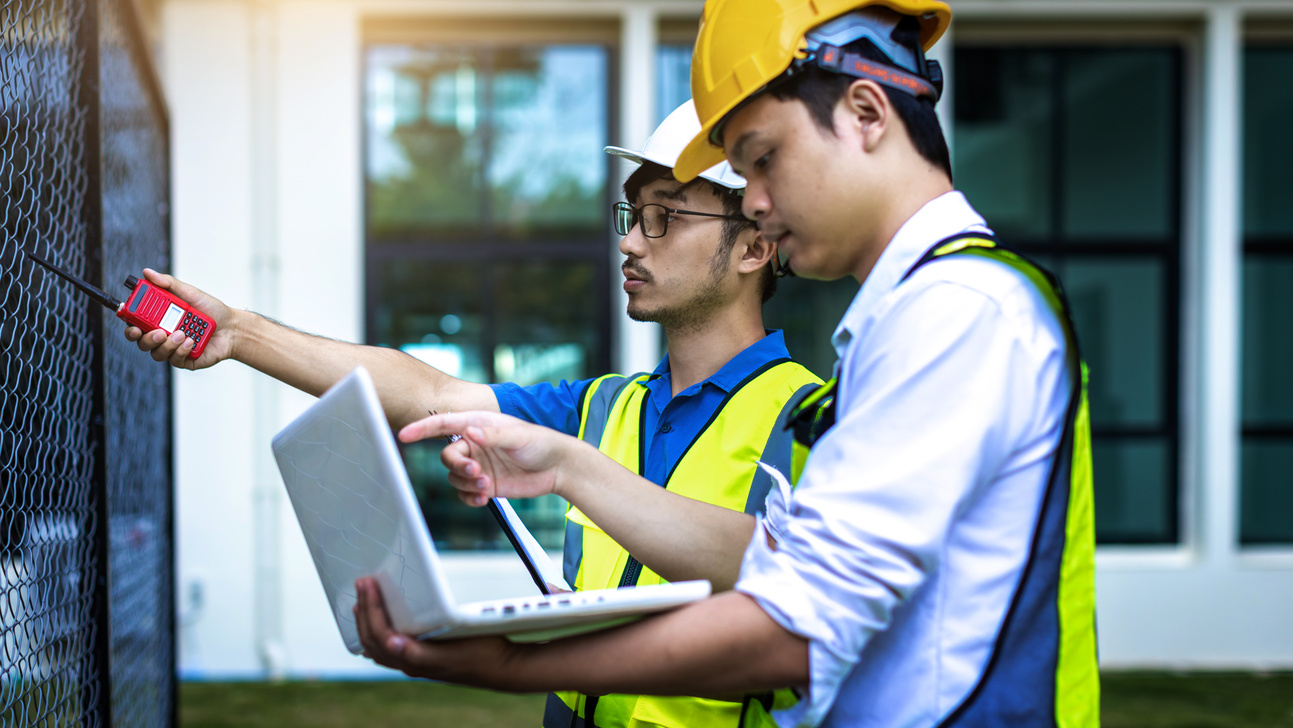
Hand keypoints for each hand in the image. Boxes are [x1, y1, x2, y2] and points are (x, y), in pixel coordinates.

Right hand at [122, 268, 236, 369]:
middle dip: (146, 338)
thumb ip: (168, 284)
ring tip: (182, 333)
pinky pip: (175, 360)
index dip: (129, 326)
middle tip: (158, 331)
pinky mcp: (184, 360)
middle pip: (141, 342)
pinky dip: (181, 350)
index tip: (132, 323)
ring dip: (167, 344)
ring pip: (157, 353)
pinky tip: (191, 341)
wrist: (232, 327)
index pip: (136, 324)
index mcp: (159, 319)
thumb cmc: (211, 310)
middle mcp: (163, 335)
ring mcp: (173, 349)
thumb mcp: (190, 293)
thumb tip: (147, 272)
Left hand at [352, 577, 516, 685]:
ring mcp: (414, 662)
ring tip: (361, 601)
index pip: (380, 635)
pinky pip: (388, 648)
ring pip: (376, 646)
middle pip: (372, 639)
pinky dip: (376, 634)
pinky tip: (378, 626)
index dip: (371, 608)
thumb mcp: (454, 651)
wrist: (503, 666)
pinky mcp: (422, 657)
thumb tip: (392, 644)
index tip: (369, 583)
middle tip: (362, 583)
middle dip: (364, 610)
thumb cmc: (482, 654)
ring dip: (366, 622)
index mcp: (414, 661)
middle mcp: (409, 664)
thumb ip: (420, 653)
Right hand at [398, 411, 578, 505]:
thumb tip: (470, 431)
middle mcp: (475, 444)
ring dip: (465, 484)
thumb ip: (493, 434)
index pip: (444, 424)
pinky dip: (469, 497)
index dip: (422, 428)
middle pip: (448, 457)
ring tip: (486, 485)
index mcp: (479, 425)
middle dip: (458, 467)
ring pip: (454, 477)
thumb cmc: (541, 442)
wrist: (558, 467)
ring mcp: (479, 464)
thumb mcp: (518, 435)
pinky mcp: (485, 483)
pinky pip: (464, 493)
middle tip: (476, 472)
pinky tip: (483, 497)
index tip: (404, 434)